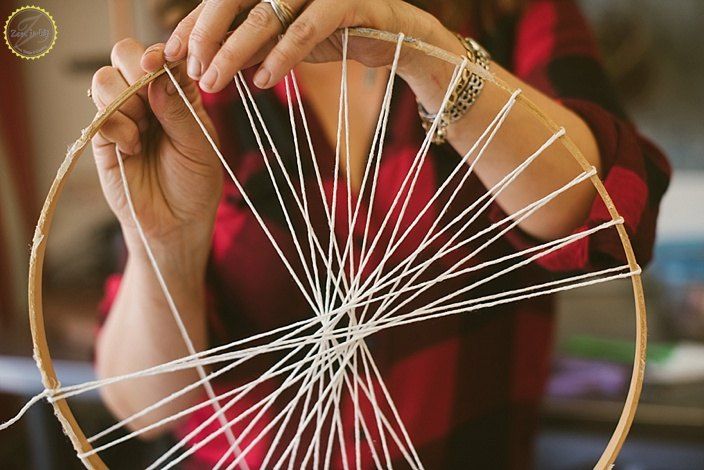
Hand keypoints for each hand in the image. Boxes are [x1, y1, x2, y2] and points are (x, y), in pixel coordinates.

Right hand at [90, 38, 222, 256]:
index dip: (159, 53)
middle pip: (126, 54)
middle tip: (150, 101)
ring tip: (142, 135)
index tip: (158, 64)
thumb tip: (157, 76)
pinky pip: (98, 113)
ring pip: (105, 79)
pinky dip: (115, 126)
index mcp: (180, 94)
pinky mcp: (103, 136)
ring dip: (124, 101)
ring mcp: (124, 115)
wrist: (176, 223)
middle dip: (135, 70)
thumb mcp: (200, 146)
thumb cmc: (196, 184)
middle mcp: (149, 98)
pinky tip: (132, 149)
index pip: (164, 56)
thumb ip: (180, 111)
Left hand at [162, 0, 453, 92]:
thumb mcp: (285, 40)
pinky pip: (305, 30)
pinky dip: (281, 57)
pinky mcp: (345, 1)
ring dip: (236, 51)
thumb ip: (250, 44)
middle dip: (206, 34)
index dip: (193, 25)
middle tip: (190, 70)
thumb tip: (203, 61)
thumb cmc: (335, 32)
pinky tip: (262, 82)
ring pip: (264, 15)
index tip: (170, 56)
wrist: (395, 35)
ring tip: (215, 82)